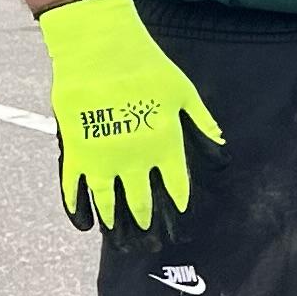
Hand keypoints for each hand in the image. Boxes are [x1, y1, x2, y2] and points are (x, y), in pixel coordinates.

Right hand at [35, 0, 222, 231]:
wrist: (100, 51)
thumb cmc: (147, 67)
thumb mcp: (184, 93)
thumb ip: (202, 125)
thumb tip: (221, 152)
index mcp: (165, 145)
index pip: (176, 186)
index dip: (178, 206)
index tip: (178, 220)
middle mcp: (136, 158)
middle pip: (143, 202)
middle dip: (149, 225)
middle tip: (152, 243)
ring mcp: (103, 157)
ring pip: (109, 203)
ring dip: (117, 227)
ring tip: (123, 244)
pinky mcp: (76, 151)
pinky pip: (74, 189)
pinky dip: (78, 209)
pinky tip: (85, 226)